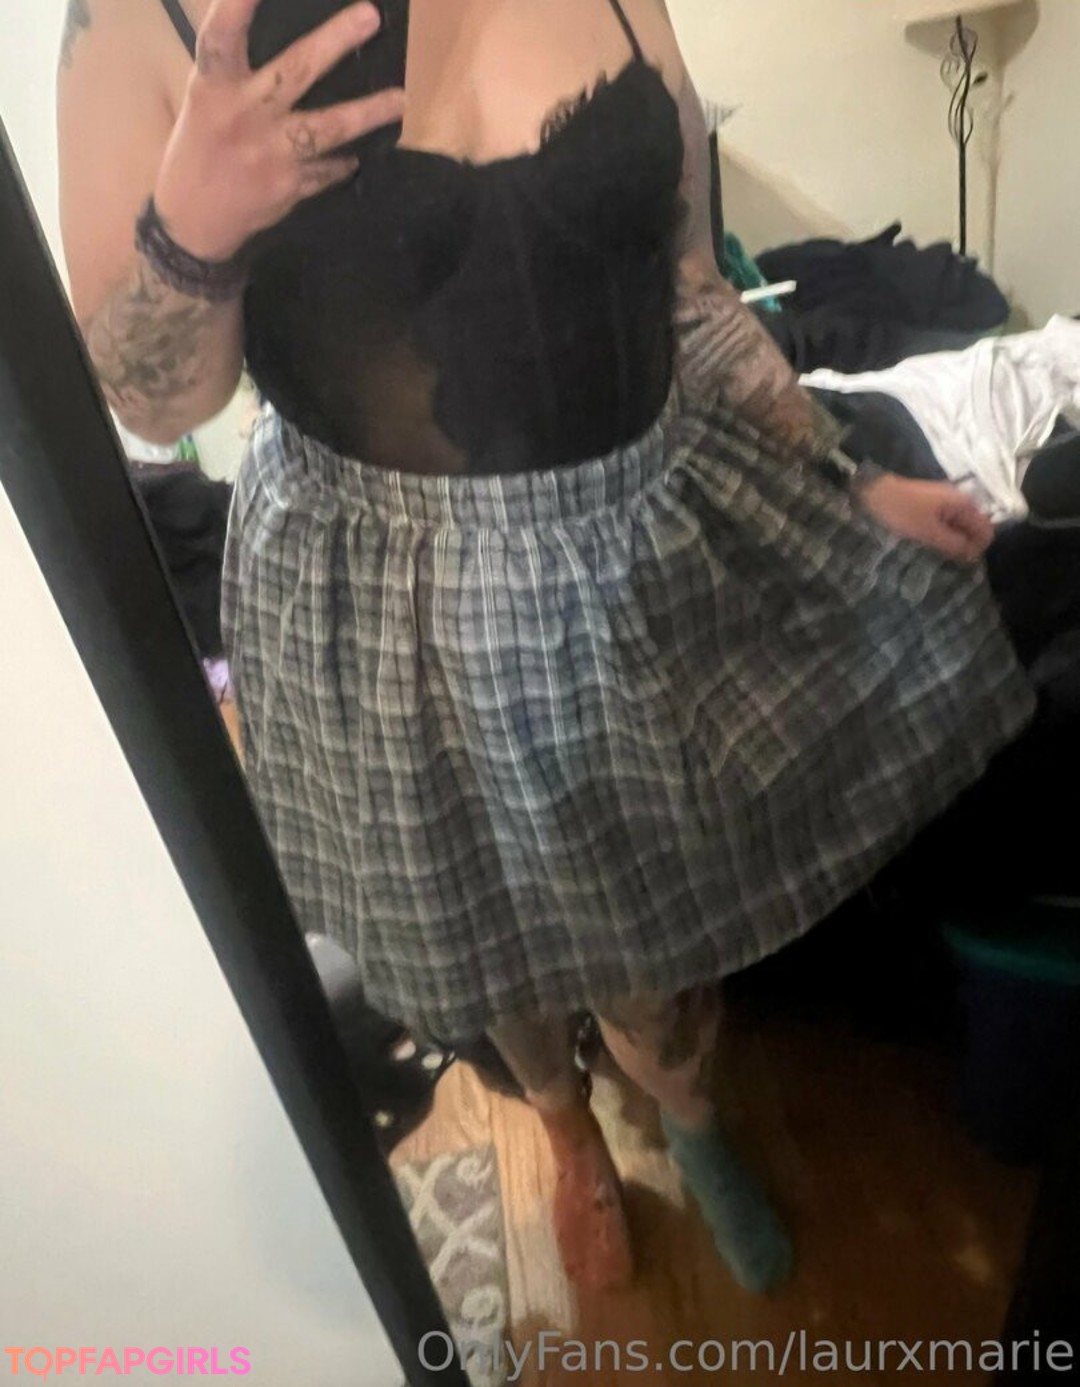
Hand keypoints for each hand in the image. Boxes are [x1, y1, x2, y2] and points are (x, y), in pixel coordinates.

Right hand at [154, 0, 404, 260]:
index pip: (222, 36)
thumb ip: (237, 72)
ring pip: (327, 128)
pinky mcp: (289, 186)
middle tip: (370, 16)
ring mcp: (270, 153)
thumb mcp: (205, 101)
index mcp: (214, 87)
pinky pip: (328, 168)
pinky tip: (359, 154)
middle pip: (294, 71)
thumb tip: (290, 39)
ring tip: (400, 99)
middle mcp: (244, 114)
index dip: (238, 4)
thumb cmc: (199, 149)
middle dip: (334, 42)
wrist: (192, 223)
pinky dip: (343, 162)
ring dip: (367, 113)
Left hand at [857, 474, 993, 564]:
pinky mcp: (935, 507)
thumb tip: (975, 557)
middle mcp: (961, 501)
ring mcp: (947, 503)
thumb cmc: (902, 511)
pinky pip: (948, 525)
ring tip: (938, 555)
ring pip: (961, 529)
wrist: (875, 492)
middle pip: (975, 530)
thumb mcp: (930, 532)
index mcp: (965, 504)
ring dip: (953, 543)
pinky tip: (931, 545)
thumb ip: (955, 544)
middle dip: (966, 547)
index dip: (978, 550)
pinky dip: (943, 536)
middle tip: (947, 561)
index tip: (961, 563)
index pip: (987, 531)